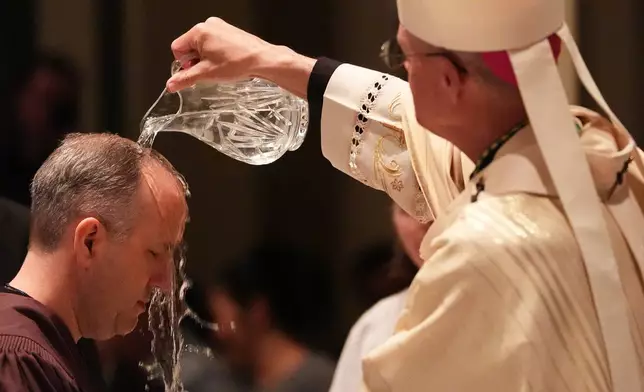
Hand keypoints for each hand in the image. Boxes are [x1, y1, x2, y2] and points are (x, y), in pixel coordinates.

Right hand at [166, 17, 314, 97]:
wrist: (262, 59)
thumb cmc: (238, 63)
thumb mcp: (207, 74)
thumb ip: (185, 78)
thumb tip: (171, 84)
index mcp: (199, 32)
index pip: (177, 48)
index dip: (183, 64)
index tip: (195, 72)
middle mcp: (208, 25)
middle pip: (190, 46)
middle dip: (197, 61)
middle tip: (210, 71)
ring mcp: (220, 27)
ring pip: (203, 46)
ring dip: (207, 59)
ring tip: (221, 67)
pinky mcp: (230, 31)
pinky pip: (215, 43)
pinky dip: (217, 54)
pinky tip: (227, 63)